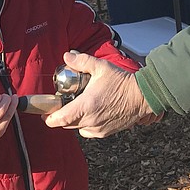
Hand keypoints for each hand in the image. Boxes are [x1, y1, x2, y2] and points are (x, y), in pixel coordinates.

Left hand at [44, 52, 159, 137]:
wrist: (142, 96)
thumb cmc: (122, 83)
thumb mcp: (101, 67)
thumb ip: (81, 61)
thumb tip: (67, 57)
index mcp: (86, 106)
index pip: (60, 120)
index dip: (49, 118)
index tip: (46, 113)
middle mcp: (91, 120)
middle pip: (66, 124)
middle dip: (62, 115)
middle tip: (64, 103)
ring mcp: (98, 128)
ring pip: (77, 128)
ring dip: (75, 120)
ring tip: (79, 106)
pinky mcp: (106, 132)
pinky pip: (89, 131)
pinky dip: (86, 124)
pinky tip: (91, 112)